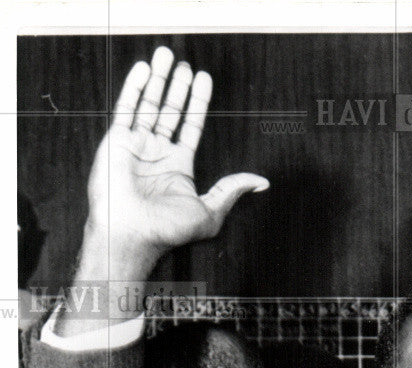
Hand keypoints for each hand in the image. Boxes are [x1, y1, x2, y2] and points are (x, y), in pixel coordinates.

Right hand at [86, 45, 267, 264]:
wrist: (133, 234)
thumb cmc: (169, 230)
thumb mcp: (211, 211)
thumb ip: (232, 190)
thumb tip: (261, 182)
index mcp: (178, 168)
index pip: (191, 126)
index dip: (198, 102)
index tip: (204, 79)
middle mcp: (157, 154)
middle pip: (170, 111)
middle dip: (178, 87)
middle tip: (185, 63)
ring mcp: (136, 146)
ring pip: (148, 105)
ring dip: (158, 79)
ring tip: (166, 55)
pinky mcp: (116, 141)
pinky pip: (125, 108)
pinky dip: (134, 87)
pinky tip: (145, 69)